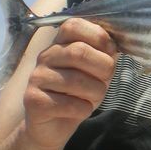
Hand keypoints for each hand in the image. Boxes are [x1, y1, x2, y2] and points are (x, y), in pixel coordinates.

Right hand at [21, 18, 116, 149]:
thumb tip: (117, 43)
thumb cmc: (80, 92)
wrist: (54, 125)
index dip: (98, 36)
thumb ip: (105, 53)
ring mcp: (36, 77)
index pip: (74, 25)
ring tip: (94, 97)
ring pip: (75, 80)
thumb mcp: (97, 69)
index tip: (110, 51)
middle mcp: (46, 56)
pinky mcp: (32, 100)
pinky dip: (83, 109)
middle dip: (103, 67)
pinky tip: (81, 109)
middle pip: (79, 52)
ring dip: (96, 91)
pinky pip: (67, 104)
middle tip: (107, 79)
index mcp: (61, 42)